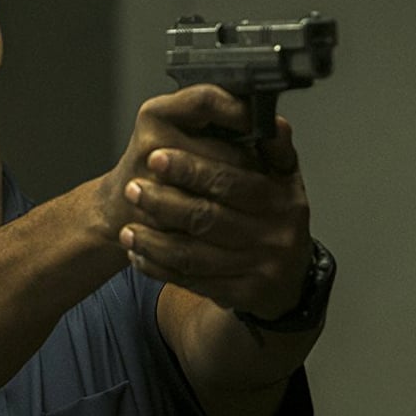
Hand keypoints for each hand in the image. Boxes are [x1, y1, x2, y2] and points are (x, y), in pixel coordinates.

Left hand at [104, 85, 311, 317]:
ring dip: (154, 242)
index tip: (155, 157)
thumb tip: (269, 120)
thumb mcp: (284, 180)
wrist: (288, 282)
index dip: (190, 168)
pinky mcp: (243, 296)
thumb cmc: (275, 219)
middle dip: (163, 203)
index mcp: (282, 198)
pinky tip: (139, 256)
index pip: (229, 180)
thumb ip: (272, 148)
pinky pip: (192, 281)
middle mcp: (275, 235)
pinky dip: (160, 269)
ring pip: (195, 255)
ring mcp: (260, 269)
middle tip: (132, 189)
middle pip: (207, 218)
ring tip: (127, 230)